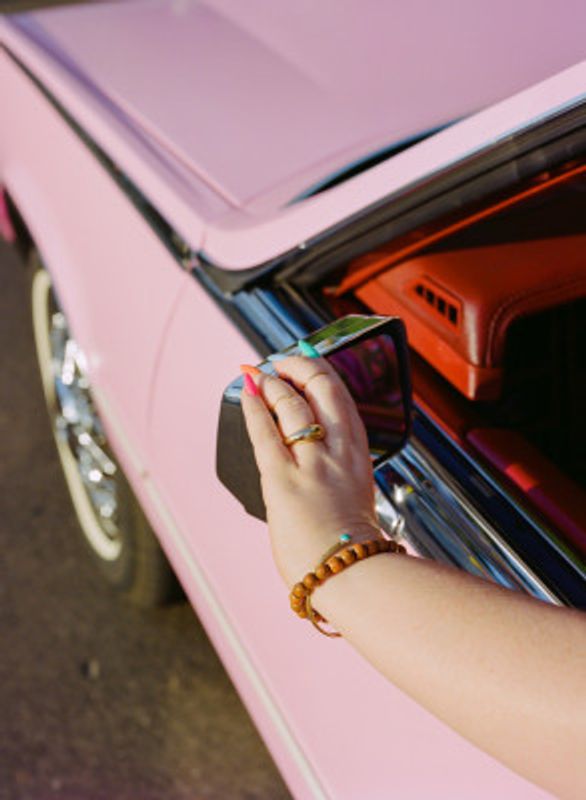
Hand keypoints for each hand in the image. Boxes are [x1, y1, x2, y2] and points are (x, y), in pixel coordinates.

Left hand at [240, 356, 379, 586]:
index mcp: (359, 456)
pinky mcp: (284, 480)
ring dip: (271, 383)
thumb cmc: (352, 549)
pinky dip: (253, 407)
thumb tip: (320, 468)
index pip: (343, 398)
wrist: (351, 576)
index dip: (321, 373)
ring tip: (257, 374)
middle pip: (322, 388)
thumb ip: (339, 475)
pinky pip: (265, 432)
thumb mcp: (356, 498)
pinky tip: (246, 392)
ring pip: (292, 403)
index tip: (305, 363)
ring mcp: (313, 463)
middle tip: (279, 361)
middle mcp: (339, 451)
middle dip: (298, 367)